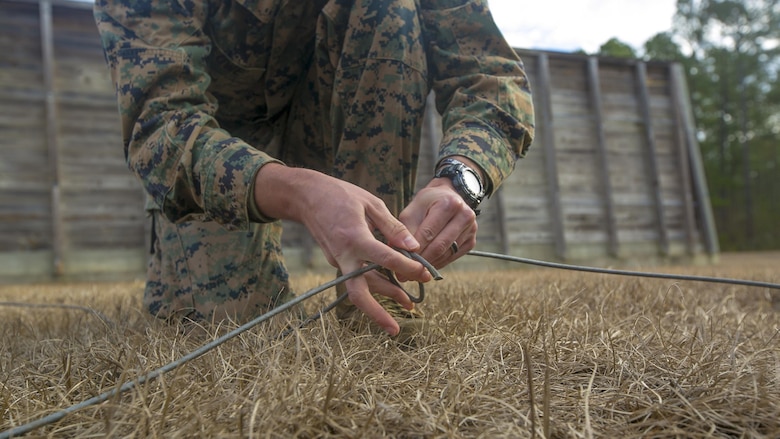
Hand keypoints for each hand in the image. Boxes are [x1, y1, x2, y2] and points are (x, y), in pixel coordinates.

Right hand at [254, 164, 431, 334]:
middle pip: (358, 293)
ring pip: (360, 287)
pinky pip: (357, 276)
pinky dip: (374, 283)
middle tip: (395, 329)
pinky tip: (391, 284)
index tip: (425, 273)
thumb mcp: (371, 203)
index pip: (386, 259)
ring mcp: (338, 260)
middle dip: (377, 314)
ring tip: (407, 304)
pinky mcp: (336, 260)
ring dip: (382, 299)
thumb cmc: (341, 195)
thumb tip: (413, 247)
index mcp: (356, 237)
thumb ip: (393, 227)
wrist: (305, 197)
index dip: (407, 268)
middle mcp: (344, 255)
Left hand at [398, 177, 477, 269]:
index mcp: (448, 204)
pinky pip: (452, 257)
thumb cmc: (428, 203)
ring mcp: (471, 230)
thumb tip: (397, 253)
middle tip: (406, 274)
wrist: (449, 196)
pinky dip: (438, 263)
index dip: (414, 250)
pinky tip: (427, 265)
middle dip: (421, 261)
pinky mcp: (471, 241)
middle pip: (439, 246)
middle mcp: (464, 216)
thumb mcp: (413, 209)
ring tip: (413, 271)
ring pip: (446, 254)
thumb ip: (404, 230)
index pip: (428, 233)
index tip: (401, 262)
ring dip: (429, 265)